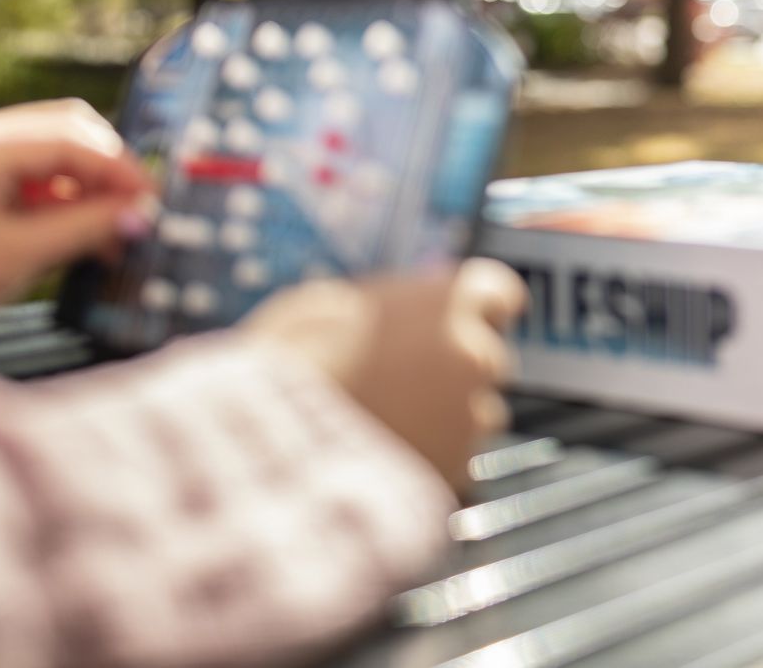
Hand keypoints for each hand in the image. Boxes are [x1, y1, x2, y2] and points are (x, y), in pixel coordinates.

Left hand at [0, 100, 156, 358]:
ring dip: (87, 184)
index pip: (69, 138)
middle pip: (64, 128)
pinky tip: (82, 233)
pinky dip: (62, 197)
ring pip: (52, 149)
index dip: (119, 167)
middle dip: (107, 167)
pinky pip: (30, 171)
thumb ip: (87, 228)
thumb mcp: (20, 258)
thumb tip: (142, 213)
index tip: (152, 199)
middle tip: (138, 207)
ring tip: (112, 231)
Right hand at [242, 260, 527, 490]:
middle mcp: (473, 352)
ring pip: (477, 413)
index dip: (482, 310)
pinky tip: (385, 456)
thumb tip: (386, 313)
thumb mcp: (322, 304)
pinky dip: (432, 458)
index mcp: (448, 299)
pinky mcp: (456, 468)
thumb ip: (381, 304)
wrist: (263, 444)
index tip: (473, 321)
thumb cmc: (282, 365)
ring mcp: (470, 414)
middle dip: (456, 369)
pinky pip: (455, 458)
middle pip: (486, 357)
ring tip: (388, 425)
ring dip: (449, 417)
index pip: (500, 293)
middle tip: (404, 383)